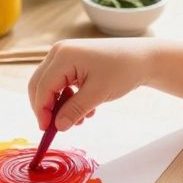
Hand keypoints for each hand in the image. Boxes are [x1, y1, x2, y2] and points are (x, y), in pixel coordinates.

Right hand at [29, 38, 152, 131]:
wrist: (142, 58)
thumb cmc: (122, 70)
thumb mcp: (98, 93)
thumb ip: (75, 110)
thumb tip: (58, 126)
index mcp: (63, 56)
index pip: (42, 86)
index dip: (41, 110)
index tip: (47, 130)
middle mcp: (59, 52)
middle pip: (40, 84)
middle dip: (46, 107)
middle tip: (56, 127)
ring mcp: (65, 55)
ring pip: (50, 85)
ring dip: (59, 105)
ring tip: (79, 120)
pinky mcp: (72, 61)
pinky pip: (61, 82)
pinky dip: (67, 98)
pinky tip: (84, 110)